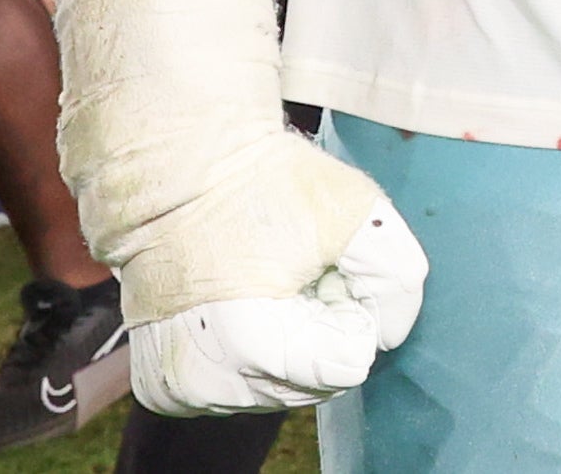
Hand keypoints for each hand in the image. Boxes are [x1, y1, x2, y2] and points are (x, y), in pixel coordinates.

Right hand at [56, 0, 425, 410]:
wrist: (175, 171)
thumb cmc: (265, 184)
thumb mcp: (355, 210)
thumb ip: (395, 279)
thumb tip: (384, 333)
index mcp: (246, 342)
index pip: (347, 363)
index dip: (351, 310)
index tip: (324, 264)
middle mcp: (205, 380)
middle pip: (314, 382)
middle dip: (322, 329)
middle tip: (299, 268)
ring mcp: (180, 389)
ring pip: (279, 389)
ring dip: (291, 343)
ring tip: (268, 280)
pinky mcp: (165, 387)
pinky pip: (240, 389)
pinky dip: (254, 354)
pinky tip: (244, 304)